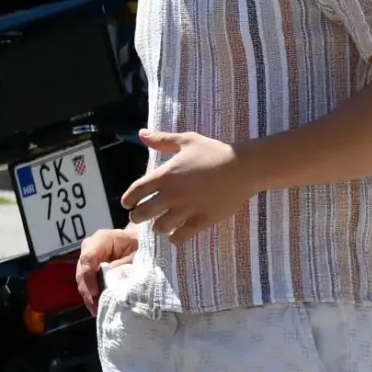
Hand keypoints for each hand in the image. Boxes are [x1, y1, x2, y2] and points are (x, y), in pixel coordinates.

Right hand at [74, 227, 136, 314]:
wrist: (139, 241)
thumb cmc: (141, 245)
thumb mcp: (138, 254)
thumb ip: (125, 266)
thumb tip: (113, 283)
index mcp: (102, 239)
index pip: (88, 258)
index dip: (90, 278)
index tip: (96, 294)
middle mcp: (90, 247)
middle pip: (82, 271)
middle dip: (88, 291)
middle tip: (96, 308)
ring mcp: (87, 257)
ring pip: (82, 279)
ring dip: (88, 295)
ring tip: (96, 310)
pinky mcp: (89, 267)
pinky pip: (86, 282)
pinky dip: (91, 294)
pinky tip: (97, 306)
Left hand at [121, 129, 250, 241]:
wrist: (243, 167)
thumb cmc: (214, 151)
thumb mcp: (186, 140)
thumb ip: (162, 139)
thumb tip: (141, 134)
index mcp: (165, 175)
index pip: (136, 192)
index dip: (128, 200)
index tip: (128, 204)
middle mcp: (172, 194)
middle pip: (143, 213)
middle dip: (138, 216)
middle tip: (141, 216)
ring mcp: (187, 209)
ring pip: (160, 227)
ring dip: (157, 227)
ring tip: (161, 224)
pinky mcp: (202, 220)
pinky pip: (181, 236)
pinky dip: (175, 237)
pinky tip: (176, 234)